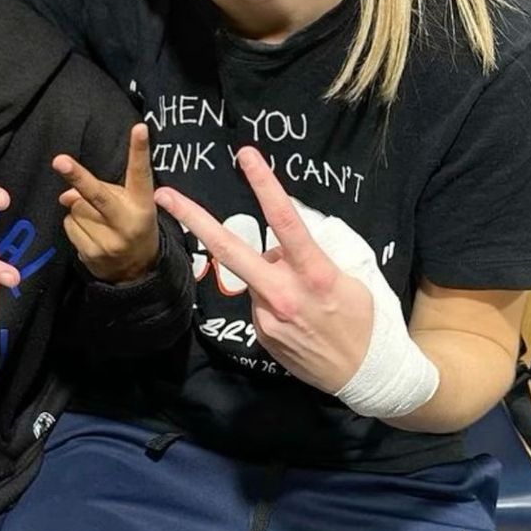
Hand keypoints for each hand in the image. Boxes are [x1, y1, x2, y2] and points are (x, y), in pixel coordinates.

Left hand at [53, 123, 158, 283]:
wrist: (138, 271)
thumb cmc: (132, 226)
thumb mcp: (129, 205)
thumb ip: (103, 192)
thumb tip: (66, 196)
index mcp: (142, 205)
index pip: (140, 173)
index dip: (140, 150)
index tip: (140, 128)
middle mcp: (127, 222)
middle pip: (98, 195)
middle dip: (78, 177)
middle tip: (59, 160)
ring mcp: (110, 241)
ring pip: (76, 209)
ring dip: (78, 209)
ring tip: (97, 221)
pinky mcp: (93, 254)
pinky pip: (70, 226)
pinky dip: (74, 225)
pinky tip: (90, 233)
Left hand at [154, 146, 373, 393]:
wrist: (365, 374)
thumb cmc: (366, 320)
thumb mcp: (353, 277)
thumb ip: (315, 255)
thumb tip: (281, 246)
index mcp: (314, 273)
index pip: (284, 220)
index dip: (264, 185)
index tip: (245, 156)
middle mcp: (284, 293)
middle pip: (230, 249)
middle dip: (193, 218)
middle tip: (164, 195)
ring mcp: (267, 317)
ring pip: (256, 276)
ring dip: (271, 275)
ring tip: (306, 300)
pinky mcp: (261, 334)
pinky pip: (261, 302)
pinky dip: (275, 300)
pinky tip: (299, 318)